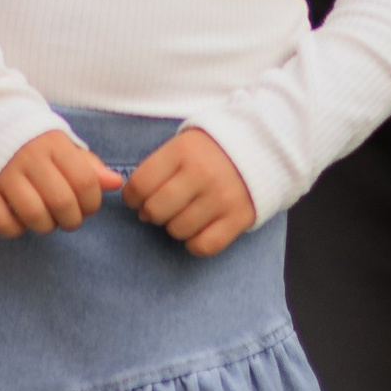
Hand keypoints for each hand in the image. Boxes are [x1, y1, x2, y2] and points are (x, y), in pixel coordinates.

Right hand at [0, 127, 123, 237]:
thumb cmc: (32, 139)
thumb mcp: (62, 144)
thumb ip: (88, 165)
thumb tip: (115, 183)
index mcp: (52, 143)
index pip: (85, 182)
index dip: (92, 203)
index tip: (88, 206)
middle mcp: (28, 157)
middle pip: (62, 202)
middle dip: (72, 220)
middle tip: (68, 218)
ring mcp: (3, 174)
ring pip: (34, 215)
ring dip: (45, 226)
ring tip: (45, 218)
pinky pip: (2, 222)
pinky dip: (14, 229)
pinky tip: (19, 219)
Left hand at [124, 126, 255, 257]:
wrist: (259, 147)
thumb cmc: (209, 150)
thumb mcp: (181, 145)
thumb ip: (157, 168)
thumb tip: (137, 203)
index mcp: (182, 151)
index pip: (141, 183)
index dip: (132, 197)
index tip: (135, 199)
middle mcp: (201, 173)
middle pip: (157, 210)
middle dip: (152, 213)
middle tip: (160, 208)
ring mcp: (221, 197)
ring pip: (178, 230)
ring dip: (174, 226)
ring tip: (183, 213)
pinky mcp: (239, 218)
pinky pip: (204, 246)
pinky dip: (194, 243)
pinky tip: (197, 229)